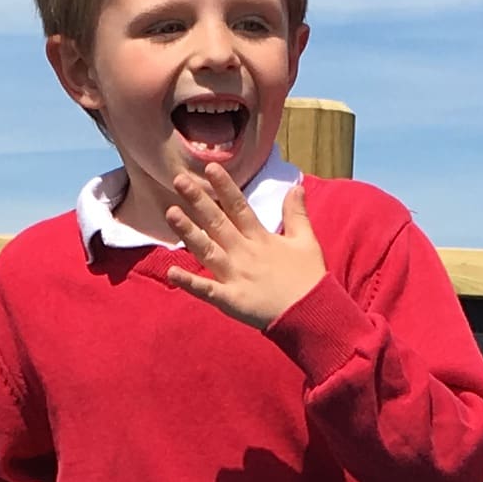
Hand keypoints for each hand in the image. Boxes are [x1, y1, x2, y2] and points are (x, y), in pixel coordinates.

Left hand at [154, 168, 324, 329]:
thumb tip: (296, 185)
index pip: (239, 207)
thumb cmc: (308, 279)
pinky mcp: (231, 300)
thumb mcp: (306, 241)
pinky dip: (189, 282)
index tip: (210, 167)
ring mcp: (235, 276)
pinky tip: (171, 272)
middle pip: (217, 223)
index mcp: (260, 238)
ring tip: (170, 213)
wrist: (311, 315)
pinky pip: (206, 290)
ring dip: (188, 232)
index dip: (224, 186)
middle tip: (180, 180)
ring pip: (206, 250)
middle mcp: (244, 253)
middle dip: (198, 200)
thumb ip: (296, 213)